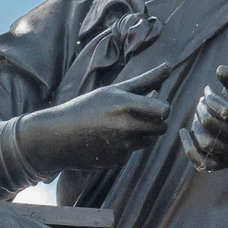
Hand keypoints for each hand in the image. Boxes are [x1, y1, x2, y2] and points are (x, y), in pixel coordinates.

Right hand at [18, 62, 173, 173]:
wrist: (57, 136)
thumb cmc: (86, 108)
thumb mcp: (113, 91)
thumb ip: (145, 80)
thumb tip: (170, 66)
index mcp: (125, 105)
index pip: (164, 110)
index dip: (162, 108)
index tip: (152, 105)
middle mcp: (125, 126)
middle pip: (161, 128)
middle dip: (155, 122)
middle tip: (139, 115)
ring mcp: (121, 146)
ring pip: (147, 141)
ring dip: (140, 134)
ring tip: (118, 126)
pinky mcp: (116, 161)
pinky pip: (131, 153)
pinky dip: (123, 147)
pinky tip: (105, 140)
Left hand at [179, 65, 227, 172]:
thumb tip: (220, 68)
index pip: (225, 110)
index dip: (211, 99)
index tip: (208, 94)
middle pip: (211, 124)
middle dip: (201, 110)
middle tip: (201, 104)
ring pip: (205, 142)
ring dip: (195, 127)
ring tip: (198, 118)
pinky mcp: (219, 165)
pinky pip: (199, 160)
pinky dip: (187, 146)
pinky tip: (184, 132)